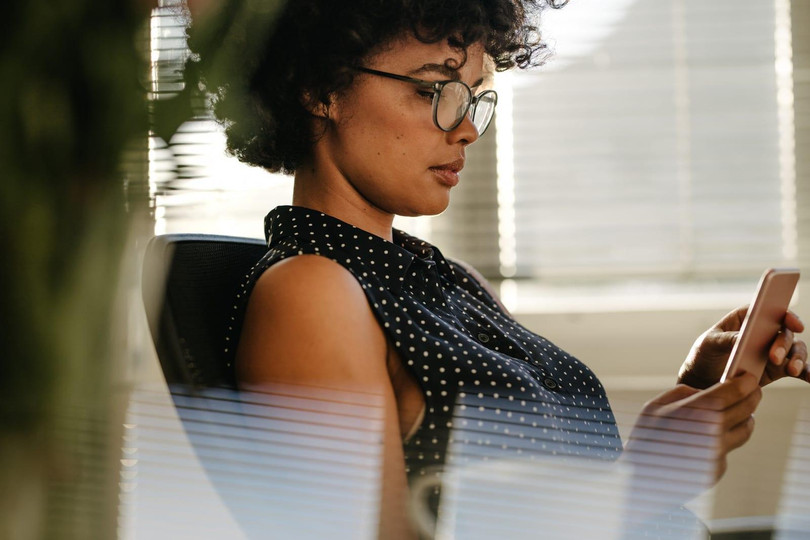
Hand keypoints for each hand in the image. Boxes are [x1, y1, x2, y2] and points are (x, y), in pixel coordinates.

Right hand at [622, 374, 761, 510]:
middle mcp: (712, 432)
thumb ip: (682, 393)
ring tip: (740, 412)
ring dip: (746, 417)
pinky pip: (729, 448)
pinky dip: (726, 439)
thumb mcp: (655, 406)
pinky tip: (713, 437)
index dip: (746, 383)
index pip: (734, 392)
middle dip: (752, 396)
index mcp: (696, 410)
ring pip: (745, 430)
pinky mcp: (718, 469)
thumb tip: (705, 391)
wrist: (640, 477)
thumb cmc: (644, 438)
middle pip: (746, 409)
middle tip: (752, 390)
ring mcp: (717, 453)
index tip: (749, 378)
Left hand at [678, 307, 806, 389]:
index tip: (793, 324)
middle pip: (783, 330)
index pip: (768, 309)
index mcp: (745, 317)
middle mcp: (764, 330)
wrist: (704, 380)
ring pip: (795, 349)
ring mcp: (773, 349)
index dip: (783, 313)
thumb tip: (744, 338)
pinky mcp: (778, 369)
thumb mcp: (708, 344)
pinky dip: (808, 372)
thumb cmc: (703, 355)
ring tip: (792, 370)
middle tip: (774, 357)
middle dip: (783, 343)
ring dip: (798, 358)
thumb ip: (726, 339)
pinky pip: (798, 368)